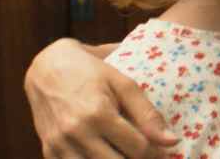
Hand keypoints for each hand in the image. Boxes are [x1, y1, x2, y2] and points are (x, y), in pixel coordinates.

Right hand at [25, 39, 178, 158]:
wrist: (47, 69)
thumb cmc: (91, 73)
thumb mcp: (124, 85)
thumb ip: (148, 114)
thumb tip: (172, 141)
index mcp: (98, 115)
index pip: (137, 149)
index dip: (156, 154)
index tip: (164, 151)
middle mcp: (75, 133)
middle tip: (147, 154)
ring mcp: (58, 145)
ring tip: (126, 152)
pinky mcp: (48, 151)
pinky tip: (105, 153)